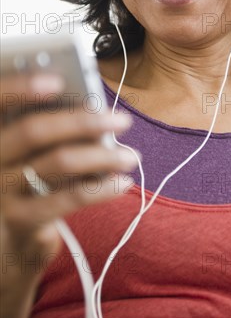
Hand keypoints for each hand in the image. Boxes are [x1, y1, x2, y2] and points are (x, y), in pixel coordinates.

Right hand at [0, 72, 135, 317]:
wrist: (6, 237)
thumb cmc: (27, 178)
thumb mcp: (30, 149)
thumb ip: (48, 125)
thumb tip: (89, 106)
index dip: (20, 87)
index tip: (57, 81)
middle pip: (34, 130)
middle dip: (84, 121)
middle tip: (122, 120)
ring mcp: (2, 189)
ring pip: (58, 162)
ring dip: (104, 156)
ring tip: (131, 156)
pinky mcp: (20, 218)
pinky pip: (68, 198)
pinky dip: (101, 189)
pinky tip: (122, 183)